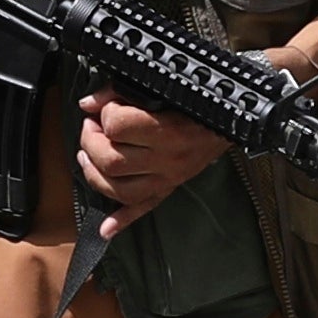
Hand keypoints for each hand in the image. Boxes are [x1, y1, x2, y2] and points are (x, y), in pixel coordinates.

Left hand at [74, 97, 227, 220]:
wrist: (229, 123)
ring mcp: (166, 179)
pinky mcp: (167, 189)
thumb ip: (120, 91)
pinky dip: (122, 220)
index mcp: (168, 130)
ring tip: (87, 157)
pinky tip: (105, 228)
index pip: (118, 126)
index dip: (105, 113)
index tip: (106, 108)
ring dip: (93, 175)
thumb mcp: (162, 88)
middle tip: (91, 129)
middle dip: (91, 142)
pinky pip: (142, 209)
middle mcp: (167, 159)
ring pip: (118, 189)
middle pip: (111, 160)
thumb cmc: (196, 103)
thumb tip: (88, 103)